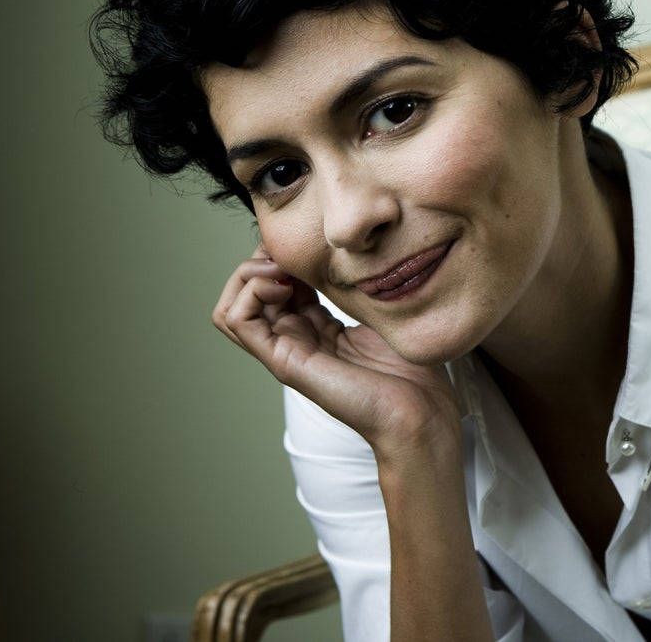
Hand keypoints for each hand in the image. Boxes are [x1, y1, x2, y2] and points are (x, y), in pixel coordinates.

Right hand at [211, 245, 462, 461]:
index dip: (284, 254)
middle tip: (289, 251)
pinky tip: (282, 285)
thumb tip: (345, 251)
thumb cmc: (411, 368)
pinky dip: (250, 293)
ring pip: (231, 307)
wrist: (419, 410)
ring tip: (280, 268)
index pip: (277, 282)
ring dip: (248, 274)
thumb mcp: (381, 311)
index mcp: (317, 326)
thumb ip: (357, 285)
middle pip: (248, 292)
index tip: (308, 240)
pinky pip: (238, 321)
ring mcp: (286, 351)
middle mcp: (295, 338)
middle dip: (262, 258)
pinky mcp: (284, 361)